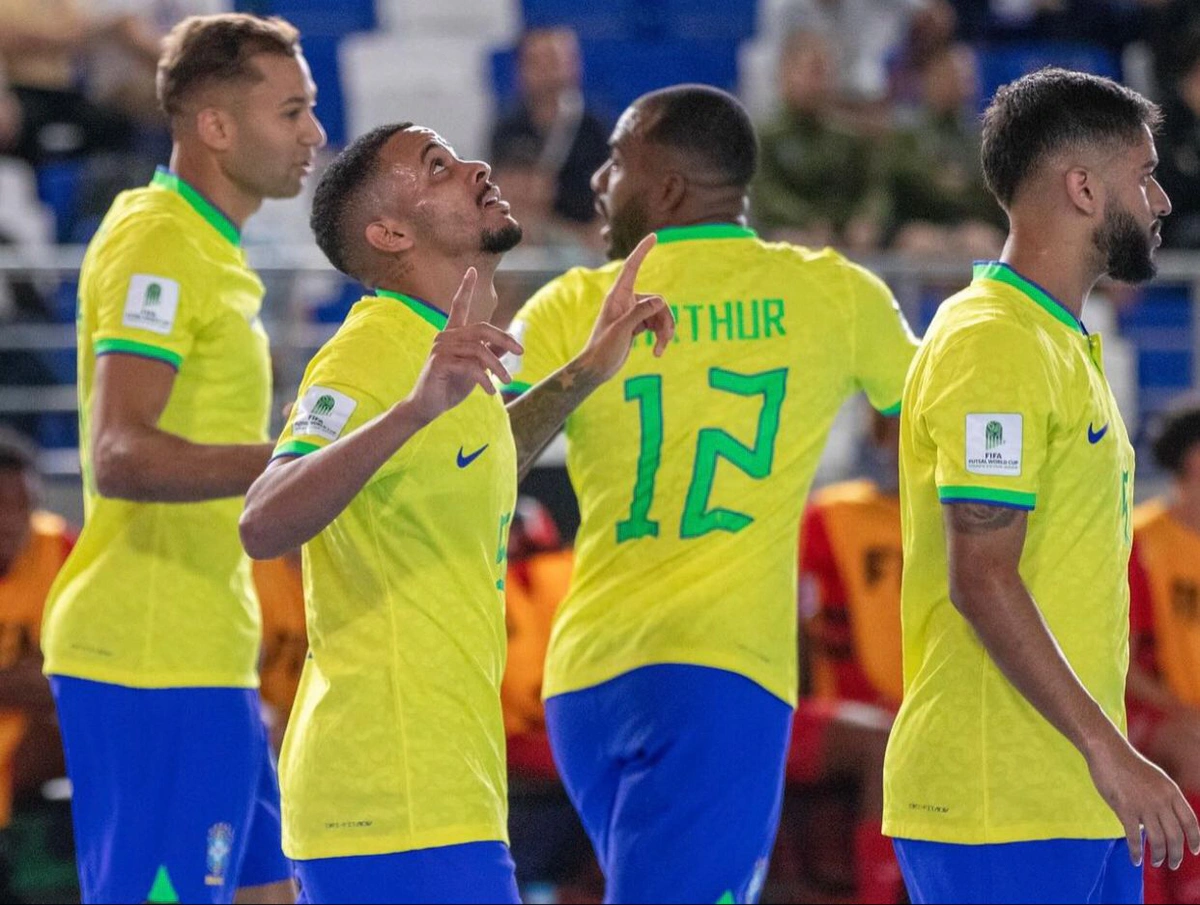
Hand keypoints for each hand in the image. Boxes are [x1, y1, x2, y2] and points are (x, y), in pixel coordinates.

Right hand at [402, 267, 522, 423]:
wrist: (428, 406)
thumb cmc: (451, 385)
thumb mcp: (476, 369)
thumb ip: (489, 354)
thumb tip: (508, 344)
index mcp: (452, 334)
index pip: (458, 306)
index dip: (465, 288)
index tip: (472, 270)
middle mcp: (445, 336)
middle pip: (481, 329)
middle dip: (504, 338)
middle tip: (520, 352)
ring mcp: (440, 348)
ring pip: (479, 350)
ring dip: (497, 367)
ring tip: (507, 381)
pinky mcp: (439, 362)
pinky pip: (470, 366)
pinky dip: (484, 379)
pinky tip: (490, 392)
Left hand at [578, 233, 673, 381]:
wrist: (596, 369)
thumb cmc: (603, 348)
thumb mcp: (622, 330)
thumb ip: (640, 313)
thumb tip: (660, 301)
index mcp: (617, 296)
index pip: (632, 268)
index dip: (642, 251)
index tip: (654, 236)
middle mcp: (625, 301)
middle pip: (657, 301)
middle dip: (665, 319)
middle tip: (666, 338)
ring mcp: (632, 313)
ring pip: (660, 314)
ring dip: (665, 331)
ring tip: (661, 349)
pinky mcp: (637, 325)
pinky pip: (656, 324)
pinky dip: (660, 336)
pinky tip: (658, 352)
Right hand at [1087, 734, 1199, 868]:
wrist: (1108, 751)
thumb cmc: (1128, 764)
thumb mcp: (1156, 778)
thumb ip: (1164, 797)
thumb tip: (1165, 820)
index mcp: (1171, 791)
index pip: (1191, 822)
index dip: (1195, 840)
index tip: (1194, 851)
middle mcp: (1161, 800)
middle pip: (1175, 836)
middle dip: (1176, 854)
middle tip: (1172, 864)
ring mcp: (1143, 805)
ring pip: (1157, 840)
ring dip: (1158, 856)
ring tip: (1155, 863)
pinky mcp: (1125, 809)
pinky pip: (1134, 838)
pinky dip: (1136, 852)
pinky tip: (1135, 860)